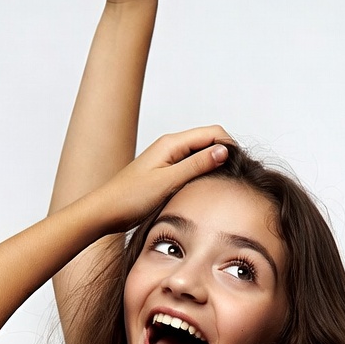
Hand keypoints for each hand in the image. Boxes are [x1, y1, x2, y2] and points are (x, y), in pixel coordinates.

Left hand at [91, 127, 232, 229]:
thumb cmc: (130, 197)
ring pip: (201, 154)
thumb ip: (197, 165)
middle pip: (209, 140)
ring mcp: (168, 159)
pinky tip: (206, 189)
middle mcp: (170, 146)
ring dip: (214, 164)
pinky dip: (203, 173)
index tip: (240, 166)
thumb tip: (224, 150)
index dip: (230, 145)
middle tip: (236, 177)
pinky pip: (191, 166)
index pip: (213, 132)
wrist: (104, 212)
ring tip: (224, 184)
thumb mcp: (168, 182)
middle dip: (225, 153)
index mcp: (171, 143)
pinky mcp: (165, 172)